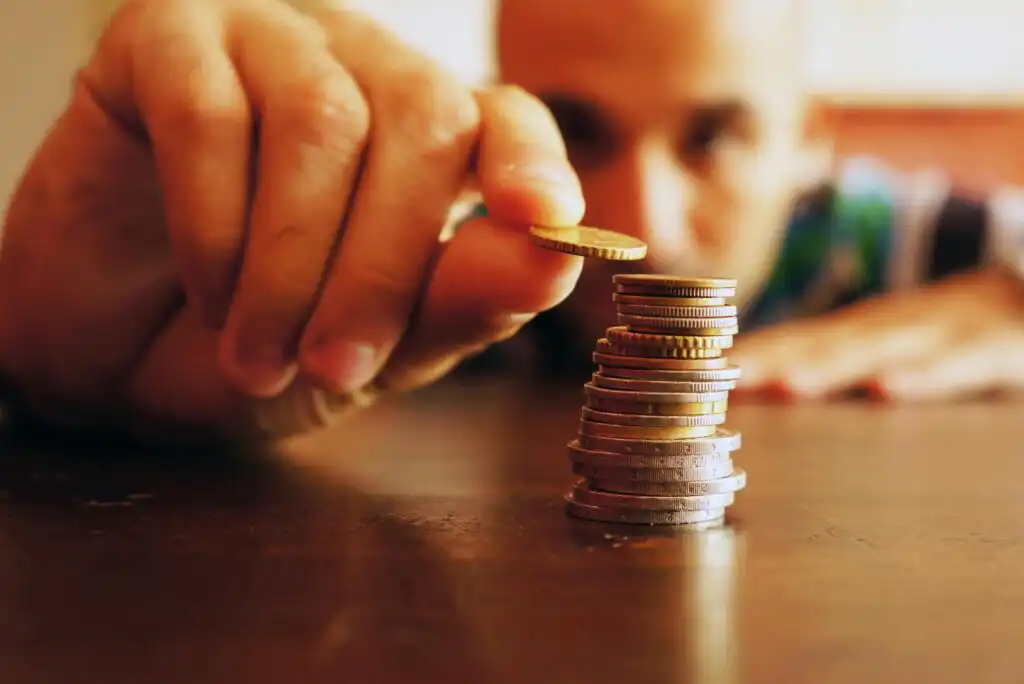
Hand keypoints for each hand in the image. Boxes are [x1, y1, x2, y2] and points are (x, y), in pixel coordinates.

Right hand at [0, 0, 584, 436]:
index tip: (544, 220)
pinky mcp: (167, 39)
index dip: (531, 163)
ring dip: (289, 264)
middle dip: (383, 267)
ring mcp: (269, 44)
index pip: (507, 121)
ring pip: (323, 123)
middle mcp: (362, 74)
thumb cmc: (256, 346)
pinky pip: (209, 113)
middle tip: (332, 365)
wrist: (111, 356)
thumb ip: (458, 302)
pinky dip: (212, 224)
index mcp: (428, 143)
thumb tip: (555, 258)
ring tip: (255, 353)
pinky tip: (206, 284)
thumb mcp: (372, 353)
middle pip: (424, 120)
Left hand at [729, 269, 1023, 401]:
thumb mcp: (897, 338)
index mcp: (870, 326)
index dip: (751, 354)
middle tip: (722, 378)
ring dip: (828, 365)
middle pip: (825, 341)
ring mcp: (945, 330)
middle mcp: (897, 322)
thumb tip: (776, 379)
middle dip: (772, 359)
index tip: (696, 373)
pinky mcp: (996, 347)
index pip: (799, 339)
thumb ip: (845, 356)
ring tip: (781, 384)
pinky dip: (921, 375)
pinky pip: (958, 364)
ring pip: (880, 348)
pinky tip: (885, 389)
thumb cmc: (960, 323)